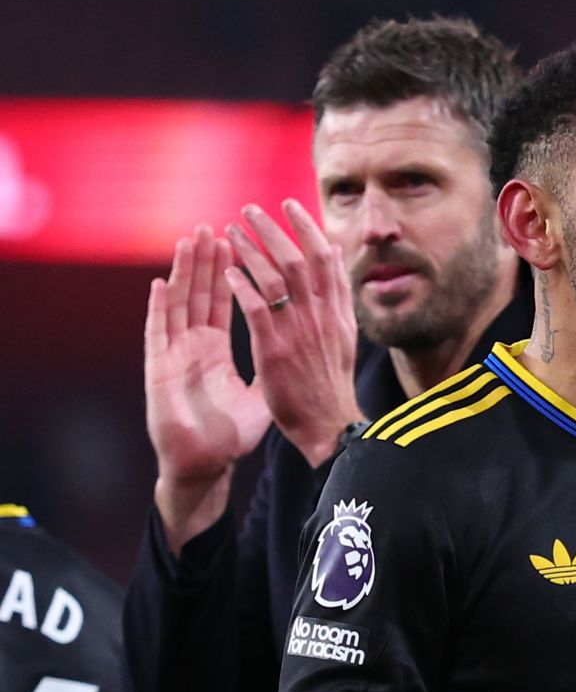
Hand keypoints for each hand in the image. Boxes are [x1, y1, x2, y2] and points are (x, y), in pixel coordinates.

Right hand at [145, 226, 272, 551]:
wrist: (202, 465)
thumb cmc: (229, 434)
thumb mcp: (260, 394)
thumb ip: (272, 365)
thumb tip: (300, 346)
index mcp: (218, 348)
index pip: (231, 302)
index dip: (239, 272)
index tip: (251, 242)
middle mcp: (196, 346)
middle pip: (204, 294)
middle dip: (212, 259)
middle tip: (220, 225)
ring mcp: (177, 356)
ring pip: (180, 304)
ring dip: (185, 272)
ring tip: (190, 240)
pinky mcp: (160, 373)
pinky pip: (159, 335)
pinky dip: (159, 309)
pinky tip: (159, 285)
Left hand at [224, 199, 363, 466]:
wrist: (329, 424)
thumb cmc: (331, 383)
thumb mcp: (345, 335)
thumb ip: (338, 298)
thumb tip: (336, 258)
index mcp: (337, 311)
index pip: (325, 258)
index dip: (307, 228)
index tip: (290, 206)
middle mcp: (321, 315)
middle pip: (299, 259)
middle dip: (274, 229)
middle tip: (251, 209)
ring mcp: (298, 331)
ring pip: (275, 277)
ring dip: (251, 250)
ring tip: (231, 232)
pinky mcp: (274, 350)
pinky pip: (257, 308)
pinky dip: (242, 286)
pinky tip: (227, 272)